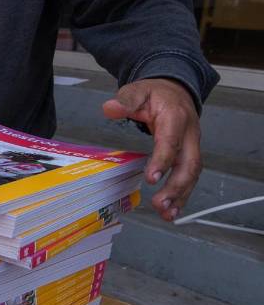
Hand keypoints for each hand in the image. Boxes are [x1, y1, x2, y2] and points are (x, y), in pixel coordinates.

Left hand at [102, 78, 200, 221]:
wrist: (175, 90)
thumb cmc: (154, 93)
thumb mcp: (137, 90)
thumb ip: (125, 100)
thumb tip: (110, 108)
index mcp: (176, 118)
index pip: (171, 142)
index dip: (163, 160)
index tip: (151, 178)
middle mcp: (190, 134)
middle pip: (189, 163)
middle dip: (176, 186)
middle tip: (159, 204)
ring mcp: (192, 146)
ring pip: (192, 174)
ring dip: (181, 196)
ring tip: (167, 214)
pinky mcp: (190, 155)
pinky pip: (190, 176)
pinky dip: (182, 195)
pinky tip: (172, 210)